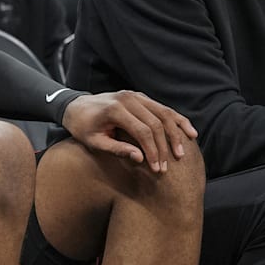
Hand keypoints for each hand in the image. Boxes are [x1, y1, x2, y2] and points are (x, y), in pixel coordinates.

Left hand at [61, 91, 198, 172]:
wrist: (74, 107)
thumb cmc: (82, 128)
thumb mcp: (94, 142)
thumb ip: (116, 149)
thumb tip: (141, 159)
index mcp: (115, 109)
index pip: (143, 132)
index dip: (152, 151)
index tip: (157, 168)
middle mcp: (128, 98)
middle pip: (156, 123)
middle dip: (165, 146)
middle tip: (169, 166)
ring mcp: (135, 95)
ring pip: (164, 113)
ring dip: (176, 133)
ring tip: (182, 152)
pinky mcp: (140, 96)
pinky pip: (163, 108)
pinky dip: (177, 120)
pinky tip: (190, 132)